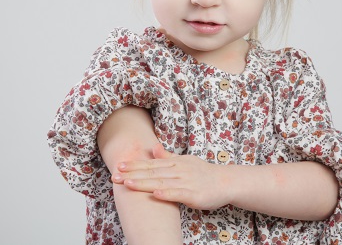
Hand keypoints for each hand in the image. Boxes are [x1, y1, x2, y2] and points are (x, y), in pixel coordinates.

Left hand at [112, 144, 230, 209]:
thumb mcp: (185, 161)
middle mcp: (178, 171)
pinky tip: (155, 194)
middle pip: (152, 173)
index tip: (119, 166)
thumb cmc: (203, 173)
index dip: (134, 165)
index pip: (151, 164)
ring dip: (144, 183)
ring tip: (128, 184)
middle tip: (115, 176)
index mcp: (175, 163)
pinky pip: (178, 194)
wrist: (226, 182)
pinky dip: (167, 194)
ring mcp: (186, 182)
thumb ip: (168, 156)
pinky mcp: (194, 195)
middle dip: (132, 174)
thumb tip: (153, 147)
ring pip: (161, 183)